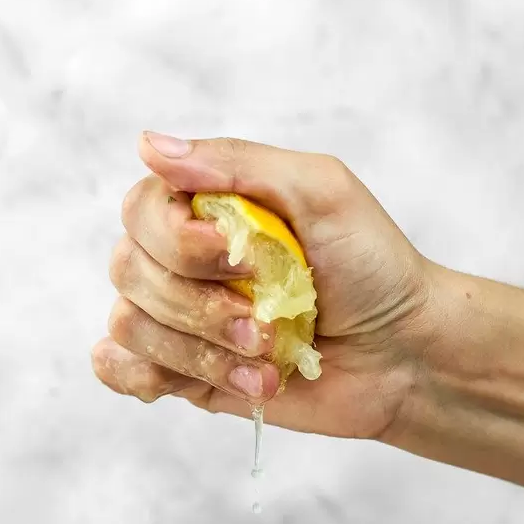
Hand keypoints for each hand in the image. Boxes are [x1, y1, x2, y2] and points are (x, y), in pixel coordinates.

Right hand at [92, 133, 434, 439]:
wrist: (402, 353)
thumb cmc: (370, 264)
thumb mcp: (320, 191)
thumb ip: (236, 163)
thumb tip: (149, 145)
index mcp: (206, 206)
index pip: (141, 210)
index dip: (179, 241)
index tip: (242, 258)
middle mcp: (182, 258)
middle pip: (129, 270)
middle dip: (199, 306)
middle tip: (266, 324)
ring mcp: (180, 316)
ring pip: (130, 325)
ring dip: (200, 351)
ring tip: (267, 359)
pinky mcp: (185, 371)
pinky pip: (122, 369)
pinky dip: (153, 377)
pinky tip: (221, 379)